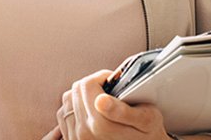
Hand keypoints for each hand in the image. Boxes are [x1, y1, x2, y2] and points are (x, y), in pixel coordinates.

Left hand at [56, 69, 171, 138]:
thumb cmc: (147, 135)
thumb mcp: (146, 120)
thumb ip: (122, 111)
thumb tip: (100, 100)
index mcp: (101, 125)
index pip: (87, 84)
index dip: (101, 77)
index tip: (114, 82)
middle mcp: (84, 133)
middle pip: (76, 90)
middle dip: (92, 85)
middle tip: (109, 91)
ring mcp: (76, 139)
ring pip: (67, 100)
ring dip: (81, 95)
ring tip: (99, 100)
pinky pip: (63, 115)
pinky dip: (73, 108)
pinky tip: (89, 110)